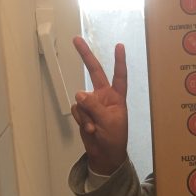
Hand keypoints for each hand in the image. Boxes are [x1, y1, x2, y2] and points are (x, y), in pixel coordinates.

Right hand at [71, 37, 128, 174]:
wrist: (105, 156)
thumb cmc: (114, 139)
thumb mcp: (109, 122)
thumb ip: (95, 106)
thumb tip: (80, 94)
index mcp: (117, 97)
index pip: (119, 76)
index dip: (119, 61)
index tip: (119, 46)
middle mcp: (104, 96)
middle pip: (94, 72)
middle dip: (85, 56)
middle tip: (76, 40)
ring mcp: (92, 103)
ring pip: (81, 100)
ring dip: (86, 115)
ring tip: (96, 128)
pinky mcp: (82, 112)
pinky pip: (77, 110)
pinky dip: (81, 121)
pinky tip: (90, 130)